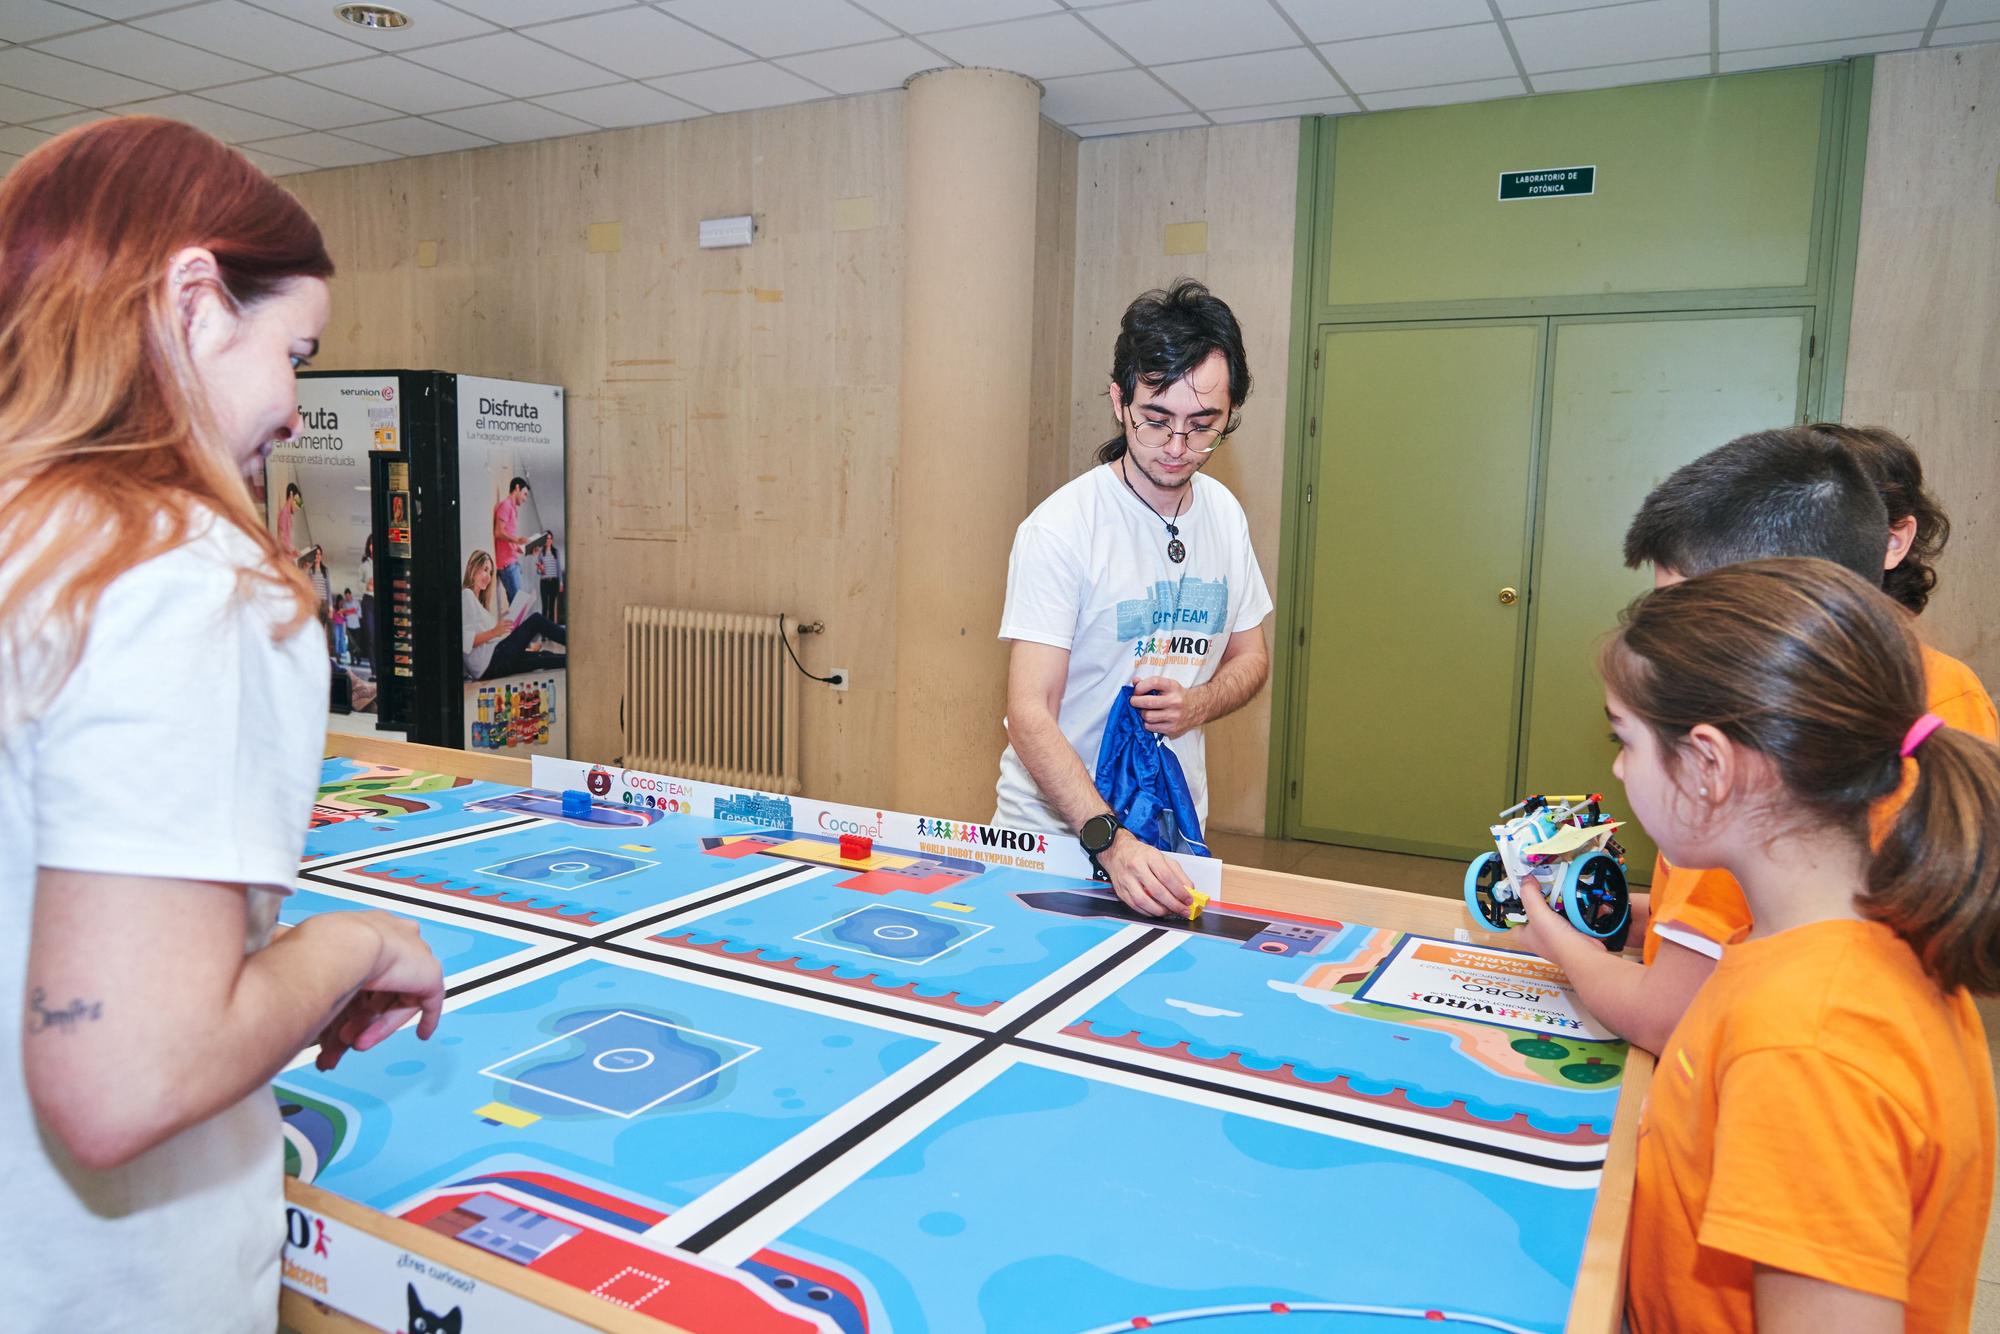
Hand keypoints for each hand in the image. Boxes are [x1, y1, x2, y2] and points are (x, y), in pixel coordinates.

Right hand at [312, 912, 442, 1070]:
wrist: (344, 945)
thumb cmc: (317, 947)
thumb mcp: (309, 955)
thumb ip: (312, 968)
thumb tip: (280, 969)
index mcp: (369, 926)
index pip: (369, 966)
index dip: (356, 995)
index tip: (342, 1014)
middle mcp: (396, 936)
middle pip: (384, 986)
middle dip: (362, 1015)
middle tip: (345, 1037)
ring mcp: (415, 954)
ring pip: (398, 999)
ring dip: (378, 1025)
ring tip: (356, 1042)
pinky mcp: (429, 974)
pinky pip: (431, 1001)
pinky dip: (427, 1019)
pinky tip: (423, 1034)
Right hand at [1096, 830, 1194, 917]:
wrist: (1118, 852)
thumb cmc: (1141, 855)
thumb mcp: (1162, 858)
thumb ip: (1177, 873)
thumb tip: (1188, 889)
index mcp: (1149, 857)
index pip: (1167, 877)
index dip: (1180, 891)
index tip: (1189, 899)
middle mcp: (1136, 868)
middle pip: (1157, 891)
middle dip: (1174, 904)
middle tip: (1184, 910)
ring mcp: (1127, 880)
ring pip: (1144, 901)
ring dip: (1161, 911)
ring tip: (1171, 912)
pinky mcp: (1121, 891)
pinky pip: (1136, 907)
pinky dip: (1149, 912)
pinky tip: (1157, 911)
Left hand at [1130, 676, 1203, 739]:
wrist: (1197, 708)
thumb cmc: (1177, 695)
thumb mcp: (1167, 685)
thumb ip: (1149, 683)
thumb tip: (1135, 681)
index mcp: (1173, 687)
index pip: (1154, 682)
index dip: (1140, 686)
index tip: (1136, 690)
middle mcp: (1175, 701)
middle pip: (1148, 702)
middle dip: (1135, 701)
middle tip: (1133, 701)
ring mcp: (1174, 716)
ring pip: (1148, 716)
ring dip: (1141, 714)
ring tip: (1144, 711)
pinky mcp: (1172, 729)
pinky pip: (1151, 727)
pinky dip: (1147, 723)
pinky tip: (1151, 719)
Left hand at [1512, 873, 1581, 960]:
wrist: (1583, 954)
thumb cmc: (1557, 942)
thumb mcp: (1537, 913)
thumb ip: (1530, 895)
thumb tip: (1526, 880)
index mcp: (1522, 935)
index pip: (1512, 916)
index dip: (1514, 903)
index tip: (1518, 888)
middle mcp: (1536, 936)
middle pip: (1532, 911)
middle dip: (1537, 900)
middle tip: (1539, 886)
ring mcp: (1552, 934)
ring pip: (1550, 912)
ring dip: (1554, 903)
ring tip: (1554, 890)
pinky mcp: (1567, 932)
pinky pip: (1565, 915)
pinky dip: (1567, 908)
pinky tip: (1568, 900)